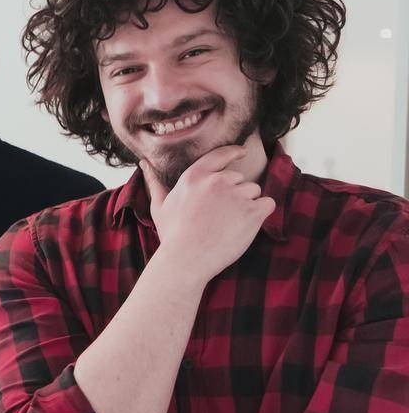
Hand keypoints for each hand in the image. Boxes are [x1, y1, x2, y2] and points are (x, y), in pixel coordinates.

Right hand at [152, 143, 275, 283]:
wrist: (186, 260)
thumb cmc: (172, 235)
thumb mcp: (159, 206)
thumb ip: (154, 182)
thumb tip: (144, 164)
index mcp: (195, 177)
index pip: (220, 155)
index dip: (234, 152)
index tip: (242, 153)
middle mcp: (217, 181)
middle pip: (240, 178)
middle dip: (235, 193)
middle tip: (222, 215)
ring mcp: (236, 195)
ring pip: (254, 191)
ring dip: (248, 204)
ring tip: (230, 223)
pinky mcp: (251, 212)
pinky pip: (267, 204)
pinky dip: (261, 214)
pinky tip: (246, 226)